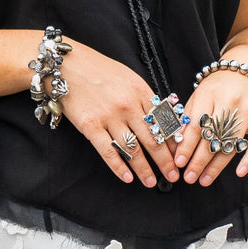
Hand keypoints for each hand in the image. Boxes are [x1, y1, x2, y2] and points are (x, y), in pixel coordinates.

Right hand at [60, 44, 179, 188]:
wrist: (68, 66)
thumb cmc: (99, 70)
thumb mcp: (129, 77)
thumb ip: (144, 97)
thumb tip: (161, 118)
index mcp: (140, 91)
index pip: (163, 122)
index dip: (173, 141)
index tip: (179, 154)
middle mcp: (128, 105)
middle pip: (152, 139)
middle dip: (164, 161)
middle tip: (173, 175)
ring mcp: (109, 117)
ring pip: (133, 149)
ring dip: (144, 169)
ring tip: (152, 182)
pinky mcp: (90, 127)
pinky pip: (108, 152)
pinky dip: (119, 167)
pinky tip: (127, 178)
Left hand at [175, 71, 247, 185]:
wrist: (247, 68)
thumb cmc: (218, 86)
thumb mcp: (199, 95)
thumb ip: (188, 118)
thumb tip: (176, 146)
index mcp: (210, 94)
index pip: (196, 125)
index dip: (187, 146)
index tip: (179, 163)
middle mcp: (230, 101)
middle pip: (212, 137)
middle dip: (199, 161)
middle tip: (189, 177)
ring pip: (231, 143)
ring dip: (217, 166)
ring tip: (204, 180)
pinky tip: (240, 173)